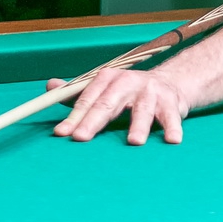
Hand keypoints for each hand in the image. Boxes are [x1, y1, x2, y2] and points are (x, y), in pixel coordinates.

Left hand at [51, 68, 191, 145]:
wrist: (170, 83)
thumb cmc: (129, 92)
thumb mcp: (104, 89)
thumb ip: (78, 93)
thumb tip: (50, 86)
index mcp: (108, 79)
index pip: (88, 99)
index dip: (74, 117)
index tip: (62, 133)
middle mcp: (128, 82)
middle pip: (108, 103)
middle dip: (94, 121)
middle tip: (81, 137)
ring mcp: (151, 91)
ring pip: (142, 110)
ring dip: (139, 126)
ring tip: (134, 142)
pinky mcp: (171, 102)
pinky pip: (171, 117)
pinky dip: (173, 128)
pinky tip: (172, 140)